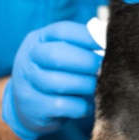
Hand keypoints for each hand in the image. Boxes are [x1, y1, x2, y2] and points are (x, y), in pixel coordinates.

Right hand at [2, 21, 102, 139]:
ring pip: (57, 82)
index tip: (107, 45)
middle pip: (57, 54)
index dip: (88, 37)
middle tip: (106, 68)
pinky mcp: (34, 107)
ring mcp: (27, 84)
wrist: (30, 106)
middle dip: (87, 61)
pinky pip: (60, 106)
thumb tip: (111, 41)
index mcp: (38, 39)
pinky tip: (88, 105)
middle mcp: (28, 59)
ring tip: (100, 86)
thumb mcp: (65, 53)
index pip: (62, 31)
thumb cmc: (58, 72)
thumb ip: (84, 46)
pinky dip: (80, 106)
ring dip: (85, 84)